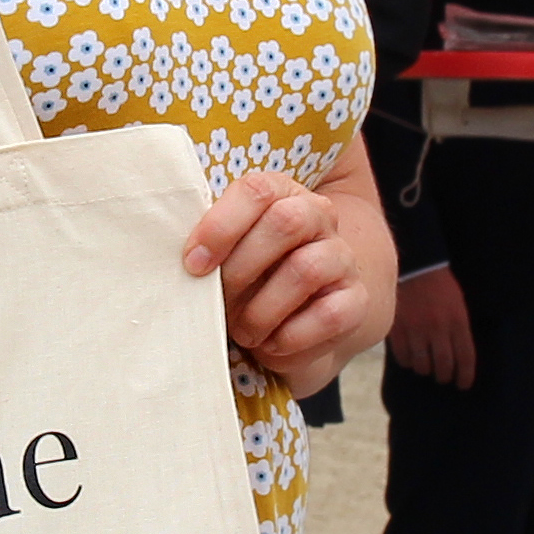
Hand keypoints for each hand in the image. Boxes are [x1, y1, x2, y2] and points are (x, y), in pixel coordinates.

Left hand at [187, 164, 385, 392]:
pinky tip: (272, 343)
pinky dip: (290, 337)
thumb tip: (177, 259)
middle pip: (286, 221)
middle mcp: (319, 216)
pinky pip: (328, 315)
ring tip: (243, 330)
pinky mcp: (356, 300)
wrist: (293, 322)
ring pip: (305, 269)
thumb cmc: (246, 280)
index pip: (257, 190)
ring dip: (262, 309)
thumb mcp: (224, 255)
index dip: (221, 226)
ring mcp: (342, 257)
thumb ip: (207, 245)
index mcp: (281, 193)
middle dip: (242, 268)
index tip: (193, 264)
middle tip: (220, 300)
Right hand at [389, 267, 476, 387]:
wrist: (416, 266)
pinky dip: (407, 362)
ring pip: (422, 364)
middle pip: (444, 364)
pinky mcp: (399, 329)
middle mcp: (439, 329)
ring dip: (425, 369)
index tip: (463, 385)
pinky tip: (409, 359)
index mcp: (458, 321)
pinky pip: (403, 356)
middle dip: (444, 376)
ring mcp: (417, 330)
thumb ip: (459, 328)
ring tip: (426, 368)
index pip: (465, 357)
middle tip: (443, 378)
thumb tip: (459, 353)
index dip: (465, 375)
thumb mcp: (459, 305)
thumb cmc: (441, 285)